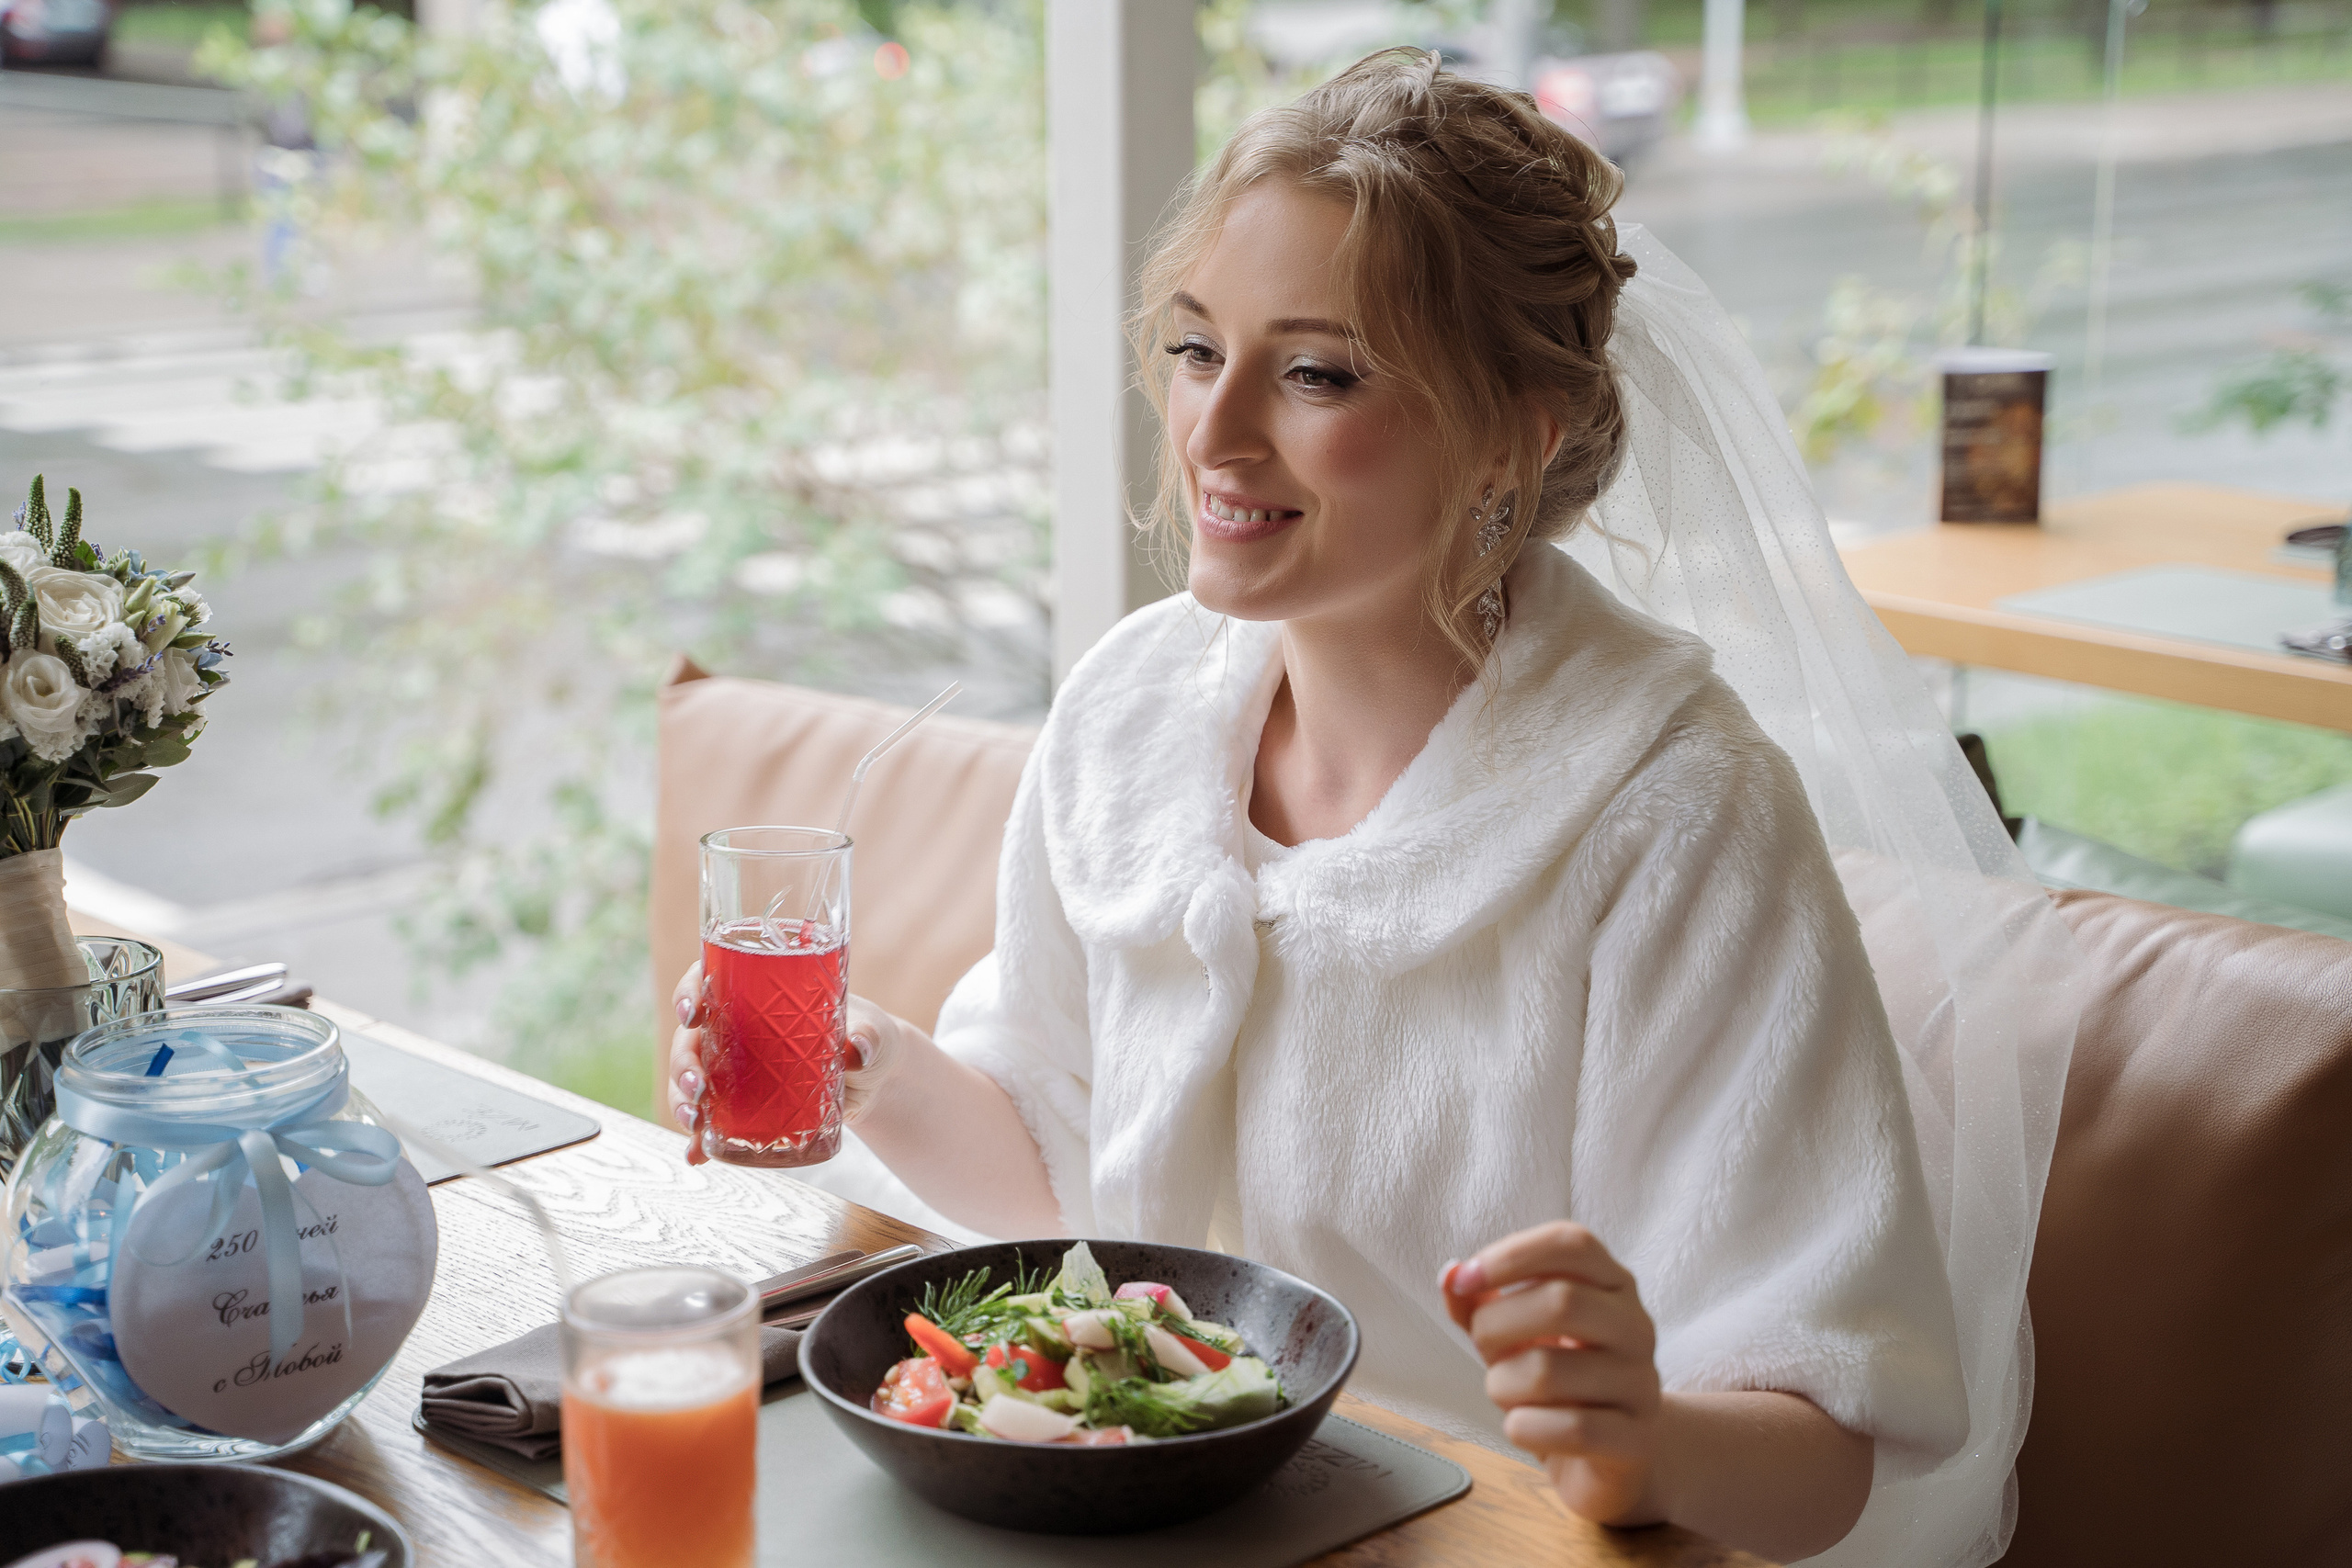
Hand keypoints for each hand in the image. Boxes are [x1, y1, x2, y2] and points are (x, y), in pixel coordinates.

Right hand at [665, 962, 907, 1165]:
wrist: (875, 1081)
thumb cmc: (869, 1037)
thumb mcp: (872, 1031)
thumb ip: (868, 1036)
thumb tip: (858, 1051)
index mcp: (758, 993)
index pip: (710, 979)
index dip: (689, 992)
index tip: (692, 1013)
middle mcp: (737, 1028)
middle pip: (691, 1038)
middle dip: (683, 1063)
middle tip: (698, 1087)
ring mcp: (735, 1068)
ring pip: (691, 1079)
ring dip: (682, 1101)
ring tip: (696, 1123)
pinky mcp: (743, 1104)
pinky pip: (712, 1119)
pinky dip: (700, 1138)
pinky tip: (698, 1154)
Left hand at [1443, 1221, 1662, 1525]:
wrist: (1610, 1453)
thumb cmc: (1556, 1378)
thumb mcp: (1514, 1332)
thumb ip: (1480, 1302)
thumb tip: (1450, 1276)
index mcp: (1611, 1284)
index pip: (1572, 1243)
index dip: (1512, 1254)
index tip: (1465, 1280)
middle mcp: (1636, 1326)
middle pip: (1562, 1301)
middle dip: (1496, 1325)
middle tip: (1484, 1348)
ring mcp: (1641, 1383)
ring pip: (1549, 1371)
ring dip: (1502, 1384)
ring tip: (1508, 1393)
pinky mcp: (1635, 1439)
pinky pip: (1571, 1428)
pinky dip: (1524, 1427)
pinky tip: (1523, 1426)